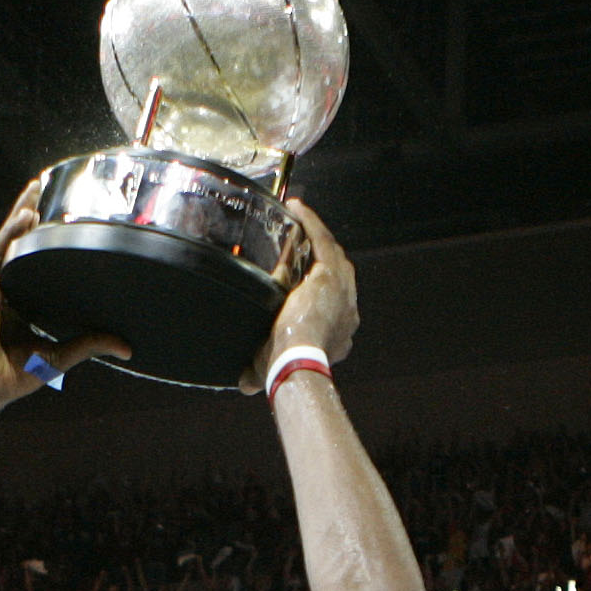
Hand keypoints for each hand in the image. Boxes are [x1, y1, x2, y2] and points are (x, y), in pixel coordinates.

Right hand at [0, 181, 128, 414]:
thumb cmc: (14, 376)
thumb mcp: (61, 355)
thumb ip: (90, 344)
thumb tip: (126, 347)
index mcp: (21, 303)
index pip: (36, 263)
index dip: (47, 240)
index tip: (64, 219)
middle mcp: (6, 290)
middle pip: (20, 244)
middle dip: (31, 214)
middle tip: (47, 187)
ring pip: (8, 241)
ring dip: (20, 212)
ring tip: (36, 188)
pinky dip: (12, 233)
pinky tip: (28, 216)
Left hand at [243, 199, 355, 392]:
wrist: (298, 360)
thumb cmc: (287, 368)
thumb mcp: (271, 368)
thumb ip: (256, 372)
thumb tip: (242, 383)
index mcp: (339, 332)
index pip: (333, 303)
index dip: (320, 289)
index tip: (304, 281)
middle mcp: (348, 309)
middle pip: (336, 272)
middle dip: (321, 256)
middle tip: (301, 241)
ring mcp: (343, 290)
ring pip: (331, 252)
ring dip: (316, 234)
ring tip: (298, 218)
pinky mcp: (331, 272)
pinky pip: (322, 239)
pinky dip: (309, 222)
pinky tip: (295, 207)